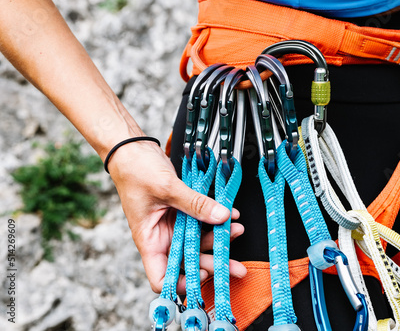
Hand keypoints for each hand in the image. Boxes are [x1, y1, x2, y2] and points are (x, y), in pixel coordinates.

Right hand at [107, 140, 246, 292]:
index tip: (203, 273)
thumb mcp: (166, 187)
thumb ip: (195, 203)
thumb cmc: (135, 170)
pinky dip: (216, 220)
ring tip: (236, 230)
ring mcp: (173, 225)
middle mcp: (162, 237)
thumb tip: (221, 216)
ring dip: (218, 239)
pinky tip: (230, 215)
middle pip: (188, 262)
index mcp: (149, 240)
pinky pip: (202, 221)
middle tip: (235, 266)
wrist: (132, 148)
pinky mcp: (182, 212)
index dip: (182, 283)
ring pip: (199, 241)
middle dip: (213, 264)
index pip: (162, 277)